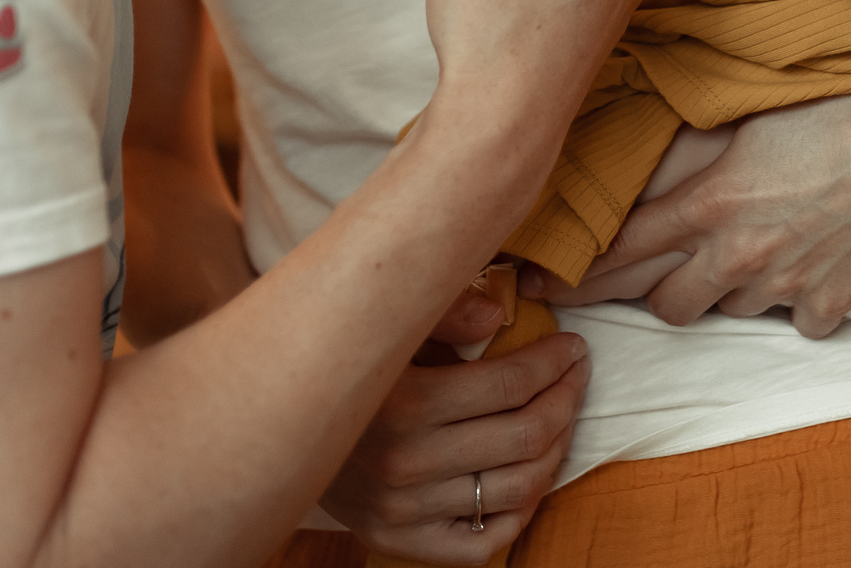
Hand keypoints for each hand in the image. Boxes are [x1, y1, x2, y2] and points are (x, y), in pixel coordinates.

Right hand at [319, 288, 589, 563]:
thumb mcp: (383, 323)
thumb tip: (499, 313)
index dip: (555, 363)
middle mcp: (405, 463)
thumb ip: (440, 310)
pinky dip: (521, 510)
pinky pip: (485, 541)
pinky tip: (531, 473)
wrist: (274, 428)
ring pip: (518, 487)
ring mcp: (404, 510)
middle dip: (566, 398)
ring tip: (560, 417)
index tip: (574, 346)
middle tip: (576, 375)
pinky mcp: (401, 540)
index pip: (510, 384)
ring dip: (556, 448)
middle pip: (525, 435)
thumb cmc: (343, 364)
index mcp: (404, 403)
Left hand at [525, 76, 850, 339]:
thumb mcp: (749, 118)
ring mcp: (785, 285)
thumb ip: (691, 151)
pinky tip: (806, 267)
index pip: (618, 254)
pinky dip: (795, 302)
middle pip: (664, 303)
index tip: (541, 285)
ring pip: (726, 310)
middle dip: (650, 291)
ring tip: (742, 254)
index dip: (574, 275)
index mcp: (708, 202)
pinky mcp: (832, 304)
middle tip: (644, 277)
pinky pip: (794, 321)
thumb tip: (640, 164)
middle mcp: (737, 254)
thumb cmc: (842, 108)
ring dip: (724, 289)